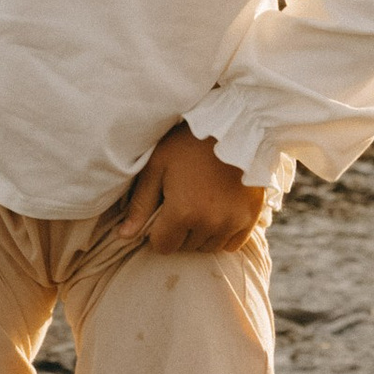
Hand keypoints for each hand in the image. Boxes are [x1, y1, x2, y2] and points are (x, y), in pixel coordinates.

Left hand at [118, 123, 267, 256]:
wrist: (231, 126)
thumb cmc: (187, 143)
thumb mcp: (157, 166)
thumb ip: (140, 204)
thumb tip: (123, 236)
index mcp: (182, 212)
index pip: (163, 246)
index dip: (158, 232)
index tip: (163, 212)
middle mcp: (209, 223)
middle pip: (185, 247)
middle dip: (179, 231)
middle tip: (182, 202)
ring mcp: (232, 222)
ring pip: (207, 247)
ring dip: (200, 234)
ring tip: (200, 204)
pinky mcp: (250, 218)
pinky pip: (231, 245)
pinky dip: (222, 234)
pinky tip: (218, 212)